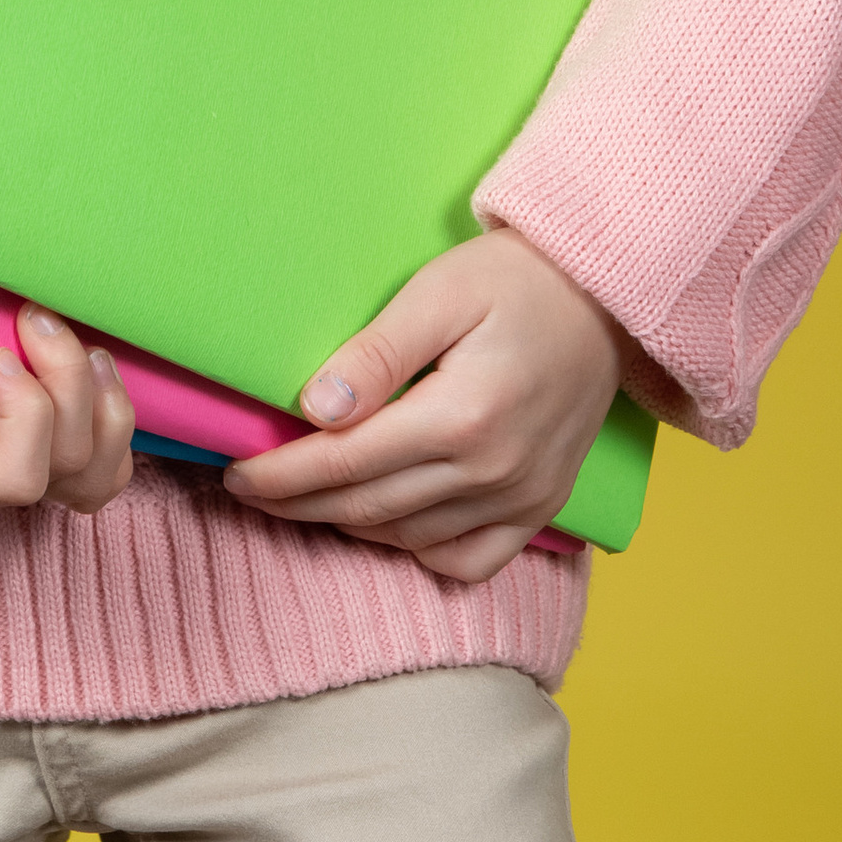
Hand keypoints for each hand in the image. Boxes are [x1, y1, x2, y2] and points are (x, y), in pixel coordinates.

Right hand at [0, 307, 134, 517]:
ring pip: (99, 470)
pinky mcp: (53, 449)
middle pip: (67, 464)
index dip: (26, 414)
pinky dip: (114, 414)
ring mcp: (24, 470)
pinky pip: (111, 465)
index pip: (14, 477)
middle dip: (65, 381)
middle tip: (34, 318)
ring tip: (73, 340)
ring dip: (101, 398)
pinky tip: (92, 364)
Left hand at [221, 228, 621, 582]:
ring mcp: (523, 498)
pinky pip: (468, 561)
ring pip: (408, 538)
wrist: (605, 296)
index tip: (236, 471)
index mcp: (463, 416)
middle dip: (297, 503)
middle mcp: (494, 472)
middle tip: (248, 490)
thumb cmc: (516, 281)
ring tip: (302, 500)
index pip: (345, 463)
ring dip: (346, 525)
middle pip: (367, 507)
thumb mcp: (438, 293)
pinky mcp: (541, 507)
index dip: (281, 473)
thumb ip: (374, 355)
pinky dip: (417, 552)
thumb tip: (315, 410)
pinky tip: (383, 523)